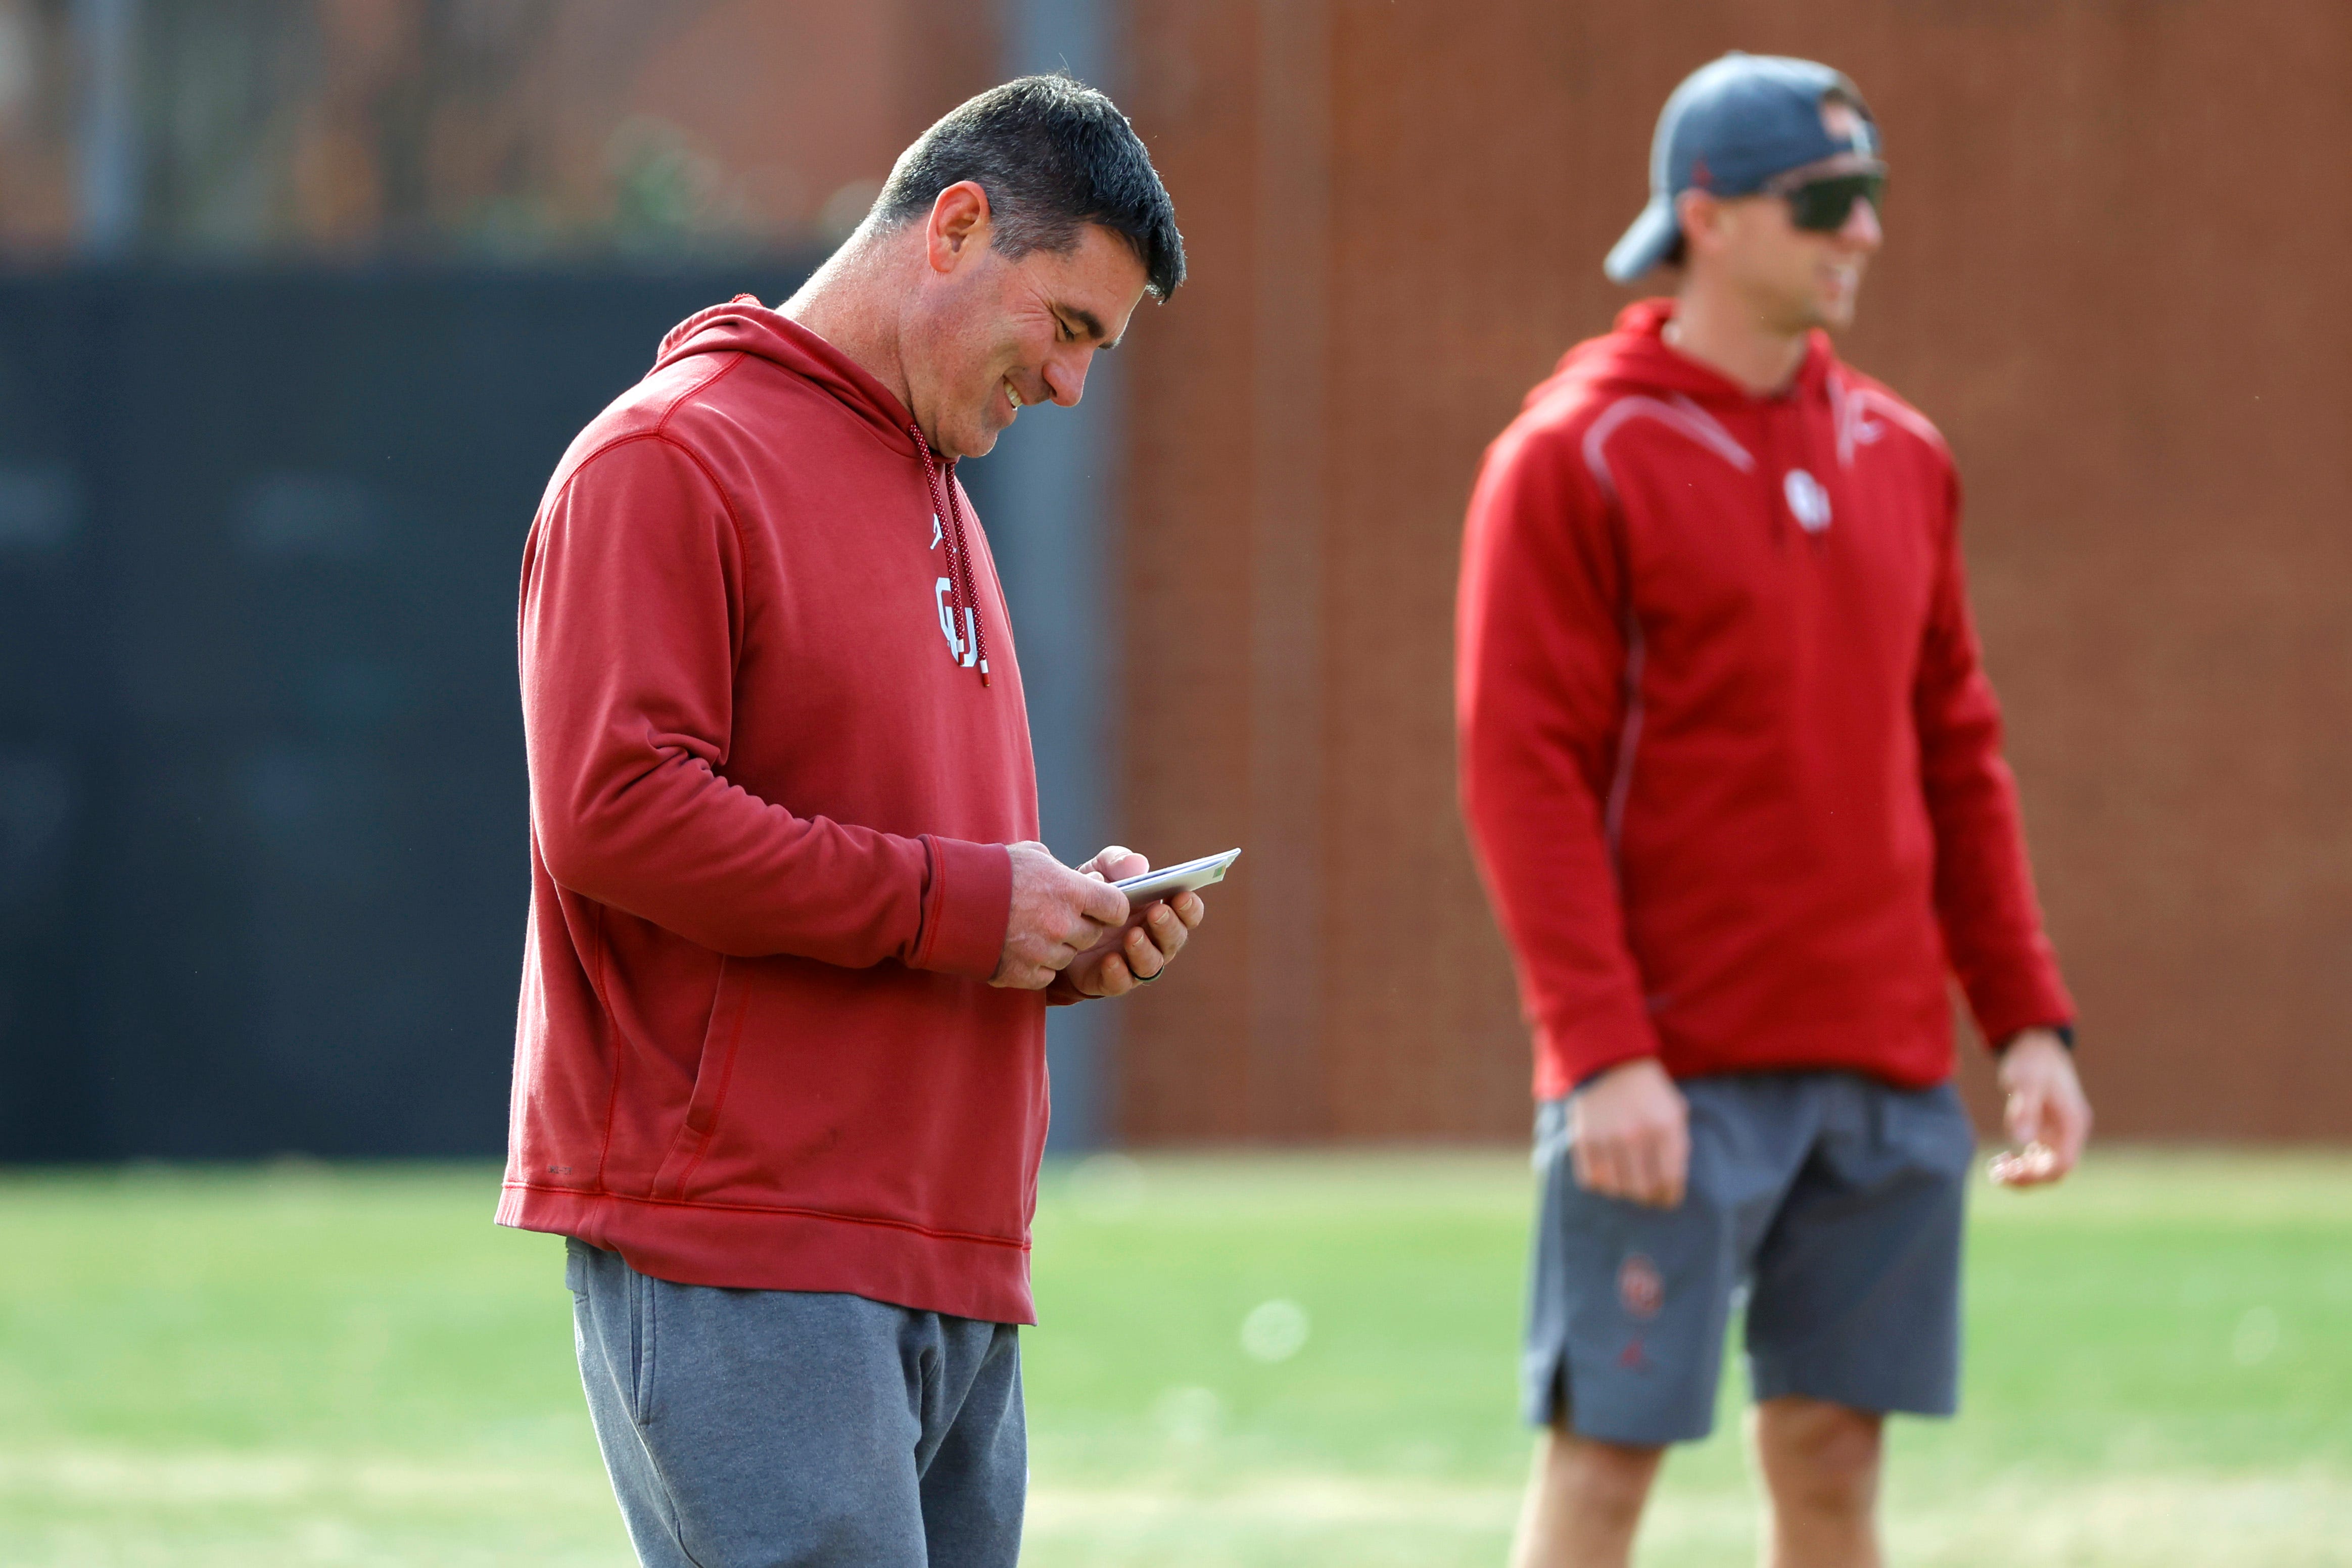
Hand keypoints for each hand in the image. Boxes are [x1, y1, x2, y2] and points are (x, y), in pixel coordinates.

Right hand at [990, 842, 1129, 990]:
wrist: (947, 902)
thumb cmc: (989, 871)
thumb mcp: (1031, 856)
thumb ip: (1061, 871)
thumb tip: (1079, 881)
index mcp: (1070, 891)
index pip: (1116, 908)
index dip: (1110, 908)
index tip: (1101, 907)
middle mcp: (1062, 924)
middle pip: (1092, 935)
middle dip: (1079, 927)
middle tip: (1053, 916)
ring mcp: (1044, 952)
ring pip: (1068, 956)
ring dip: (1056, 947)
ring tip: (1028, 930)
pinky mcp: (1024, 974)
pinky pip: (1046, 975)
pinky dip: (1036, 966)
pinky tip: (1017, 948)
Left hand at [1059, 846, 1206, 998]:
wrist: (1055, 926)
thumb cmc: (1089, 897)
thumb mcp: (1098, 871)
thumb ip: (1117, 862)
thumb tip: (1138, 864)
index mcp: (1159, 911)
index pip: (1187, 913)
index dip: (1190, 907)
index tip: (1183, 895)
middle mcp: (1153, 940)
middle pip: (1175, 939)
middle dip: (1169, 926)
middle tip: (1156, 913)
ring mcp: (1134, 963)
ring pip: (1152, 965)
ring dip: (1145, 951)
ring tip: (1132, 936)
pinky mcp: (1110, 980)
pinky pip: (1121, 983)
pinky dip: (1118, 973)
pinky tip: (1110, 960)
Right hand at [1569, 1057, 1688, 1208]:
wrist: (1610, 1062)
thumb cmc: (1649, 1091)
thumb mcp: (1675, 1111)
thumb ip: (1678, 1147)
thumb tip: (1673, 1185)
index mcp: (1664, 1127)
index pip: (1670, 1180)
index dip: (1670, 1196)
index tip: (1668, 1199)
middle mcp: (1635, 1134)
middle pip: (1643, 1189)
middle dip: (1649, 1197)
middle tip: (1648, 1195)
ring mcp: (1606, 1137)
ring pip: (1617, 1189)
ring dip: (1624, 1191)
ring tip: (1628, 1183)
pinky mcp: (1582, 1139)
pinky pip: (1591, 1180)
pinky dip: (1600, 1183)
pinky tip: (1607, 1173)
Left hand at [1988, 1028, 2090, 1187]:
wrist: (2035, 1045)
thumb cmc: (2031, 1060)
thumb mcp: (2025, 1081)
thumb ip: (2024, 1109)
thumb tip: (2020, 1140)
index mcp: (2073, 1123)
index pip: (2063, 1164)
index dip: (2037, 1175)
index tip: (2009, 1172)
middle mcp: (2072, 1131)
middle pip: (2056, 1170)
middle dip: (2027, 1178)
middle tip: (1996, 1174)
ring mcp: (2062, 1132)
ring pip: (2048, 1166)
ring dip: (2024, 1174)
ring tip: (1996, 1169)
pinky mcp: (2049, 1130)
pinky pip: (2041, 1157)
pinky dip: (2024, 1163)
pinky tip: (2004, 1159)